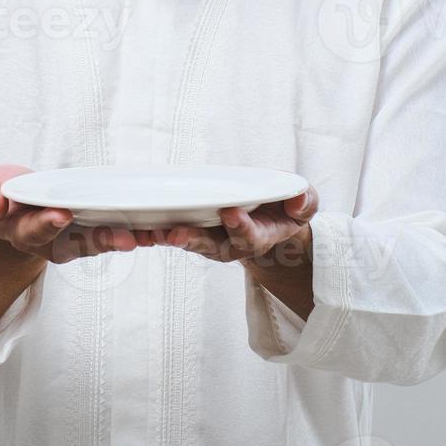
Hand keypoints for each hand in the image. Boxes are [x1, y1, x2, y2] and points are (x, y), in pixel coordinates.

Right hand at [0, 164, 161, 263]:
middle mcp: (49, 242)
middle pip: (75, 244)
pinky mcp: (91, 233)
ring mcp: (71, 241)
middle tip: (122, 236)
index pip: (33, 229)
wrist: (12, 207)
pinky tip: (157, 230)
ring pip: (100, 243)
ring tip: (148, 237)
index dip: (47, 223)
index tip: (62, 214)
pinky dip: (135, 233)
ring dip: (126, 240)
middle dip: (100, 239)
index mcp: (19, 231)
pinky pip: (114, 235)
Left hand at [158, 186, 318, 265]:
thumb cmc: (285, 211)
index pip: (249, 235)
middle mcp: (231, 243)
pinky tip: (142, 224)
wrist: (270, 223)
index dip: (241, 226)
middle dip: (196, 240)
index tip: (231, 212)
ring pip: (190, 242)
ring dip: (171, 238)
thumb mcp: (303, 206)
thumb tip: (299, 199)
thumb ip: (303, 202)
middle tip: (179, 233)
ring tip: (154, 231)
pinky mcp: (194, 231)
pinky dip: (159, 230)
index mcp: (258, 236)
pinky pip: (174, 233)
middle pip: (212, 246)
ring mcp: (211, 239)